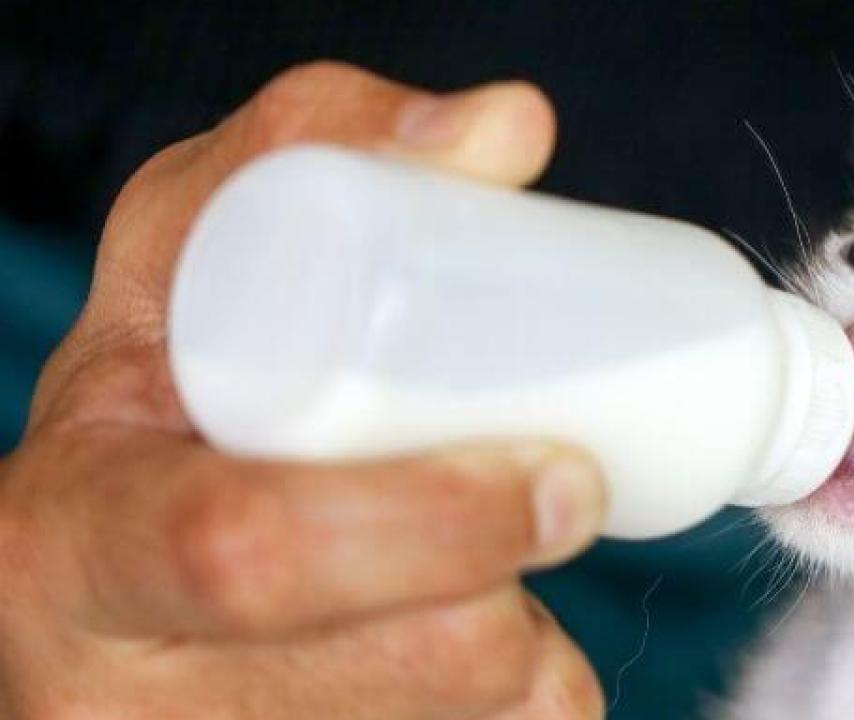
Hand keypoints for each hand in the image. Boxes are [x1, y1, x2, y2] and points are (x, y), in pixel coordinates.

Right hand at [0, 62, 607, 718]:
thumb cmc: (168, 398)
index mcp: (64, 543)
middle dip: (520, 582)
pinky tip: (452, 635)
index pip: (246, 547)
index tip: (564, 471)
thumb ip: (317, 150)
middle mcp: (112, 696)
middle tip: (575, 494)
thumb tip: (506, 126)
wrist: (119, 572)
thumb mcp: (188, 252)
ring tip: (471, 551)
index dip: (434, 519)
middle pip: (403, 663)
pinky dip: (515, 701)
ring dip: (523, 642)